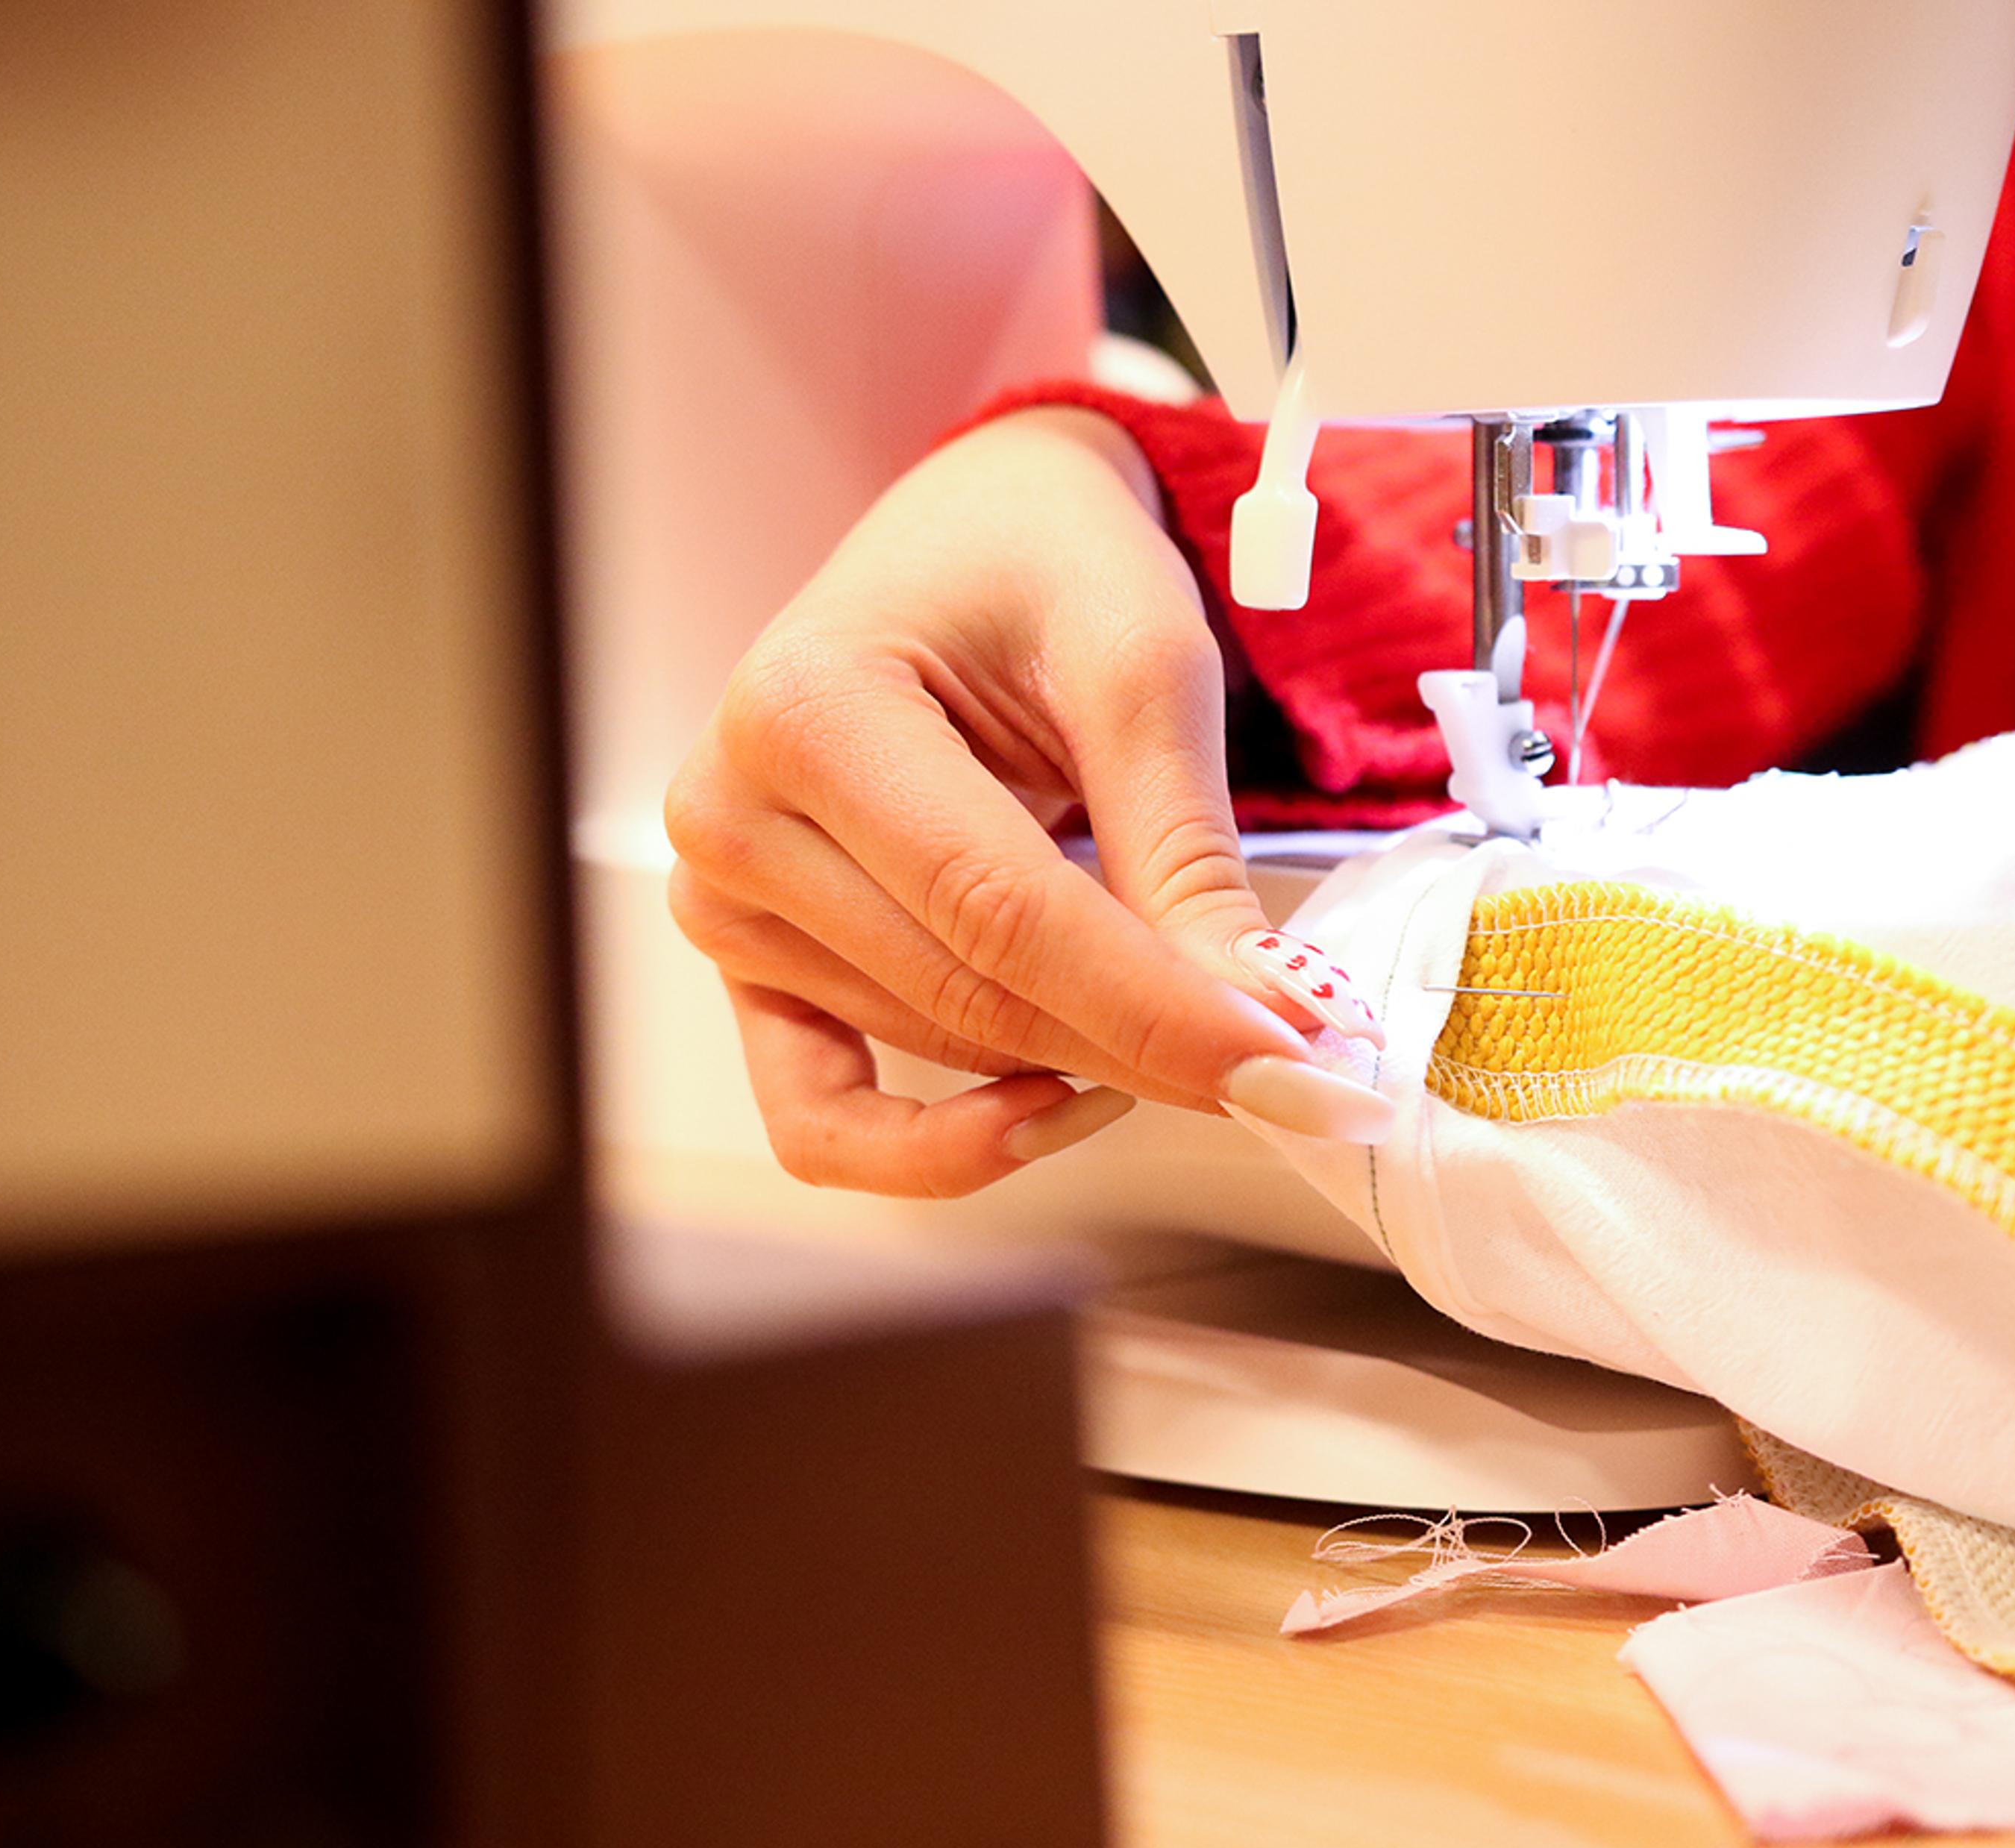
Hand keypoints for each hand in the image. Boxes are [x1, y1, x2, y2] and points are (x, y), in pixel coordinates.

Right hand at [664, 407, 1390, 1197]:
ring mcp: (723, 899)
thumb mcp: (1142, 667)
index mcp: (806, 708)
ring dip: (1076, 1062)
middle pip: (970, 995)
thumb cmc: (1046, 568)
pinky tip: (1050, 1108)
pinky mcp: (750, 963)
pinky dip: (937, 1145)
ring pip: (939, 1050)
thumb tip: (1272, 1025)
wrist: (973, 535)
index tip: (1288, 1066)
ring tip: (1183, 1004)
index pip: (998, 910)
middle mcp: (731, 813)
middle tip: (1291, 1068)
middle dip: (1144, 1045)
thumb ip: (1189, 852)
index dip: (1152, 1006)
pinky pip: (819, 1119)